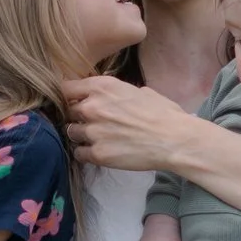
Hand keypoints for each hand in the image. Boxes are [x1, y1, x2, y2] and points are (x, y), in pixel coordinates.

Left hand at [62, 75, 196, 172]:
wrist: (174, 139)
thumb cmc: (163, 113)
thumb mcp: (140, 91)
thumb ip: (118, 93)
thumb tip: (113, 97)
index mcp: (102, 86)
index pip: (66, 88)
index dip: (70, 96)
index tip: (75, 102)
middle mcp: (92, 107)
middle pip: (68, 112)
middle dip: (78, 117)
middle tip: (92, 123)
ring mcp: (92, 131)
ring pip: (71, 133)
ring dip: (81, 135)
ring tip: (97, 138)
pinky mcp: (97, 154)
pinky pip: (79, 153)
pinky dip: (86, 153)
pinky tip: (99, 151)